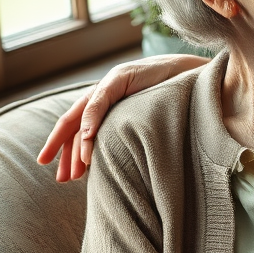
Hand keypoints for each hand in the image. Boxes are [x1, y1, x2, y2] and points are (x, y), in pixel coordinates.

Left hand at [37, 54, 209, 180]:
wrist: (191, 72)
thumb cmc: (172, 98)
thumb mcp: (145, 120)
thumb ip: (128, 133)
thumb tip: (121, 162)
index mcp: (105, 104)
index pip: (78, 129)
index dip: (68, 152)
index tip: (65, 177)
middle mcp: (101, 94)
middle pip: (71, 124)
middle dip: (63, 152)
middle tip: (61, 179)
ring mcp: (108, 84)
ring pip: (80, 116)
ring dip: (77, 145)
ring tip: (75, 170)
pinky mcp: (119, 77)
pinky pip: (100, 100)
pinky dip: (91, 119)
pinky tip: (87, 137)